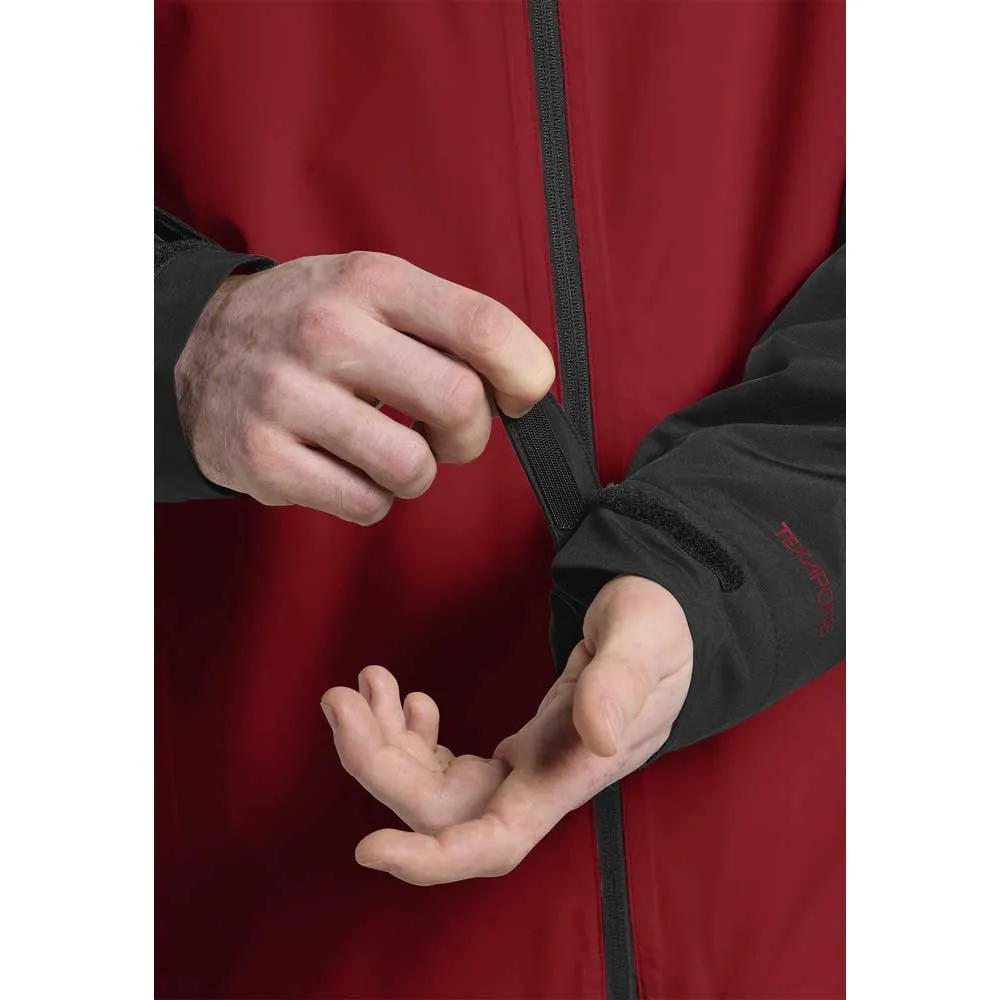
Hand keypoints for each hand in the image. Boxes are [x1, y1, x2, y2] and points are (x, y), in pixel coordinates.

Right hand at [175, 253, 554, 521]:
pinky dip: (372, 497)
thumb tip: (524, 383)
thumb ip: (446, 325)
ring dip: (417, 472)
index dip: (525, 372)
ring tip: (386, 447)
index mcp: (371, 282)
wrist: (197, 348)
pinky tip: (345, 466)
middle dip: (469, 434)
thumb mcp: (372, 290)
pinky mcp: (265, 458)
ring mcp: (289, 396)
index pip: (481, 324)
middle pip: (459, 403)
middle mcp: (327, 331)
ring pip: (414, 467)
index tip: (522, 394)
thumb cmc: (310, 325)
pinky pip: (367, 505)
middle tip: (446, 432)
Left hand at [320, 575, 692, 884]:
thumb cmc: (659, 629)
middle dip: (377, 763)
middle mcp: (538, 786)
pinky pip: (444, 766)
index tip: (369, 848)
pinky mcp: (514, 752)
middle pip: (439, 810)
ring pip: (432, 787)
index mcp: (569, 772)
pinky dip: (409, 735)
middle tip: (339, 697)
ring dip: (383, 744)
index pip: (496, 842)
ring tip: (361, 685)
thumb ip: (622, 682)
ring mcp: (522, 772)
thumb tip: (599, 738)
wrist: (661, 626)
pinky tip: (406, 699)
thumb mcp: (645, 638)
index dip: (432, 859)